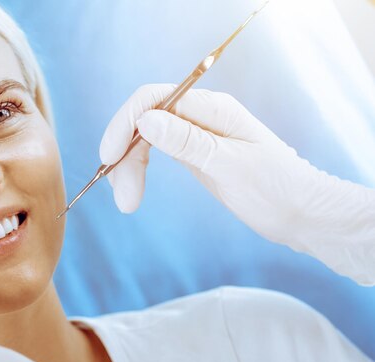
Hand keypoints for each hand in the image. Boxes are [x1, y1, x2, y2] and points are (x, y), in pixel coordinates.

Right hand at [99, 84, 374, 285]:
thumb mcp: (230, 166)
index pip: (153, 99)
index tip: (108, 157)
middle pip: (144, 120)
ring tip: (127, 202)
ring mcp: (197, 134)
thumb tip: (145, 120)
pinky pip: (155, 152)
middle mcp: (201, 116)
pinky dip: (139, 169)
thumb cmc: (276, 190)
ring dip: (129, 168)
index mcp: (213, 109)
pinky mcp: (195, 153)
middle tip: (123, 198)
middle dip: (125, 155)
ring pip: (145, 138)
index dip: (124, 123)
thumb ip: (188, 142)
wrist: (302, 213)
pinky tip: (134, 187)